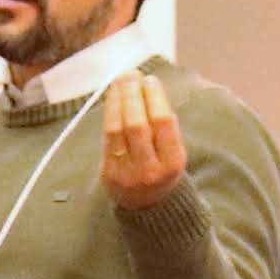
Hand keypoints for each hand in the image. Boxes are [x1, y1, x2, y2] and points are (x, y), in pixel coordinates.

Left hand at [99, 72, 186, 209]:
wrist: (147, 204)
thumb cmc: (162, 167)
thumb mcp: (173, 150)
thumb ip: (163, 124)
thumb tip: (145, 84)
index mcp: (173, 163)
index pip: (163, 123)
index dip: (155, 98)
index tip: (150, 80)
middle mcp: (150, 171)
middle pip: (138, 125)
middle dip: (133, 95)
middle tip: (132, 75)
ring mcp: (126, 173)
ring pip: (118, 129)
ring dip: (118, 100)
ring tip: (121, 81)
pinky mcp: (108, 172)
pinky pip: (106, 137)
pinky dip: (109, 113)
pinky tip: (113, 98)